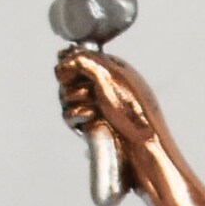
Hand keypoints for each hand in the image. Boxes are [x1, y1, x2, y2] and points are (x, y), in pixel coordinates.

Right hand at [54, 50, 157, 177]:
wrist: (143, 148)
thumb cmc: (134, 111)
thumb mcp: (111, 75)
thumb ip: (84, 61)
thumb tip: (61, 60)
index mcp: (111, 69)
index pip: (78, 57)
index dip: (71, 62)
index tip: (72, 67)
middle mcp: (101, 86)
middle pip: (68, 77)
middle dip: (74, 84)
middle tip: (92, 92)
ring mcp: (94, 107)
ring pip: (65, 96)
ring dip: (78, 100)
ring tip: (97, 109)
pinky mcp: (88, 126)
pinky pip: (68, 115)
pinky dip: (76, 115)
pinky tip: (91, 118)